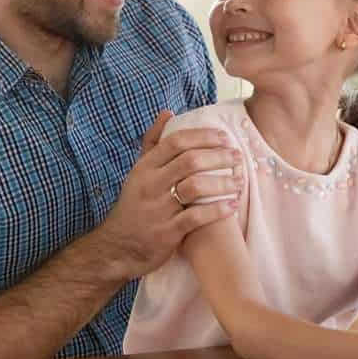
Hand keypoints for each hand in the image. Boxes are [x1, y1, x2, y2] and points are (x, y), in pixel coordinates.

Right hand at [96, 111, 241, 280]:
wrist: (118, 246)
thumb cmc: (134, 204)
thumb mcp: (138, 170)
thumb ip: (153, 141)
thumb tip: (168, 112)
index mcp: (145, 167)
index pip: (176, 142)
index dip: (203, 136)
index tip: (224, 137)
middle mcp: (151, 184)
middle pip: (190, 161)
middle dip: (219, 157)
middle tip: (237, 156)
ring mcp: (159, 208)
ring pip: (195, 187)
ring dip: (222, 183)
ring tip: (239, 181)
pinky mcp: (168, 232)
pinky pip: (197, 217)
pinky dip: (218, 210)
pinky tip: (232, 205)